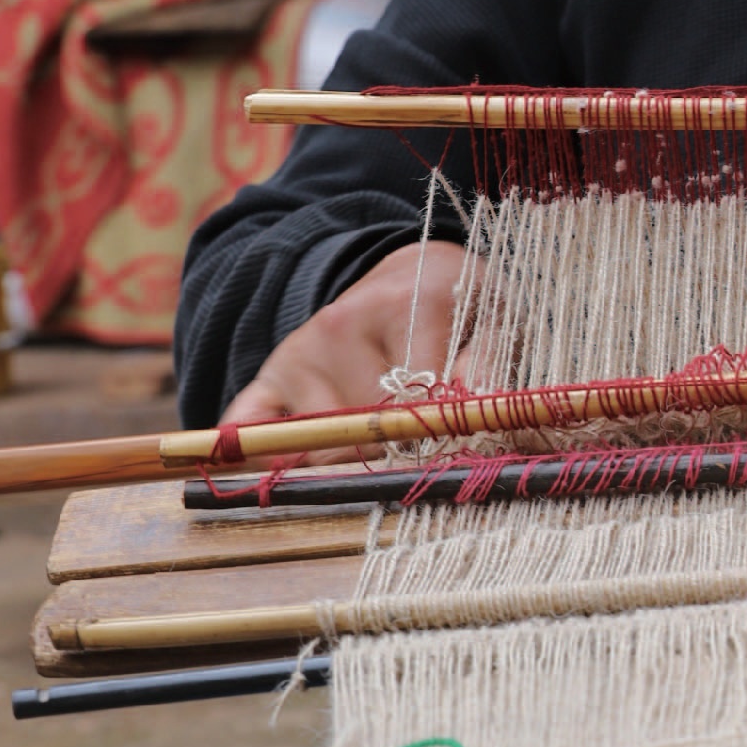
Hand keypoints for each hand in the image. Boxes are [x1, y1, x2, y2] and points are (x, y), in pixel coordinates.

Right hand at [217, 241, 474, 440]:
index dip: (435, 441)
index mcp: (403, 306)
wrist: (417, 276)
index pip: (412, 404)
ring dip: (354, 460)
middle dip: (397, 455)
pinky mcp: (269, 377)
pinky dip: (263, 460)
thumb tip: (479, 412)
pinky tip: (293, 470)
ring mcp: (298, 354)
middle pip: (363, 432)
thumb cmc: (465, 310)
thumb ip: (492, 367)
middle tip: (424, 452)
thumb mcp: (499, 324)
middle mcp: (338, 326)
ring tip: (387, 438)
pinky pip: (248, 432)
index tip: (455, 454)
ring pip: (320, 447)